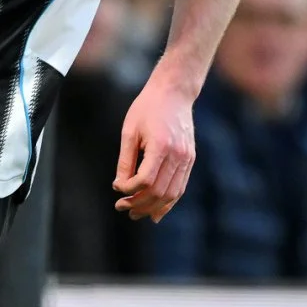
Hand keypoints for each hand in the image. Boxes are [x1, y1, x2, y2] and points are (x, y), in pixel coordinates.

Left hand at [113, 72, 197, 221]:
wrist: (174, 93)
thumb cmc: (147, 108)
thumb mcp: (129, 131)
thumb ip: (125, 161)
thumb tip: (119, 186)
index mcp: (161, 145)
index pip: (145, 180)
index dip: (129, 190)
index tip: (117, 188)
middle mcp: (178, 155)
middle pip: (159, 192)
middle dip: (138, 204)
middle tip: (121, 207)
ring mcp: (187, 158)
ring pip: (171, 194)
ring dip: (152, 208)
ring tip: (135, 213)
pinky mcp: (190, 159)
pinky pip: (180, 187)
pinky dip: (168, 203)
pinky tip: (155, 212)